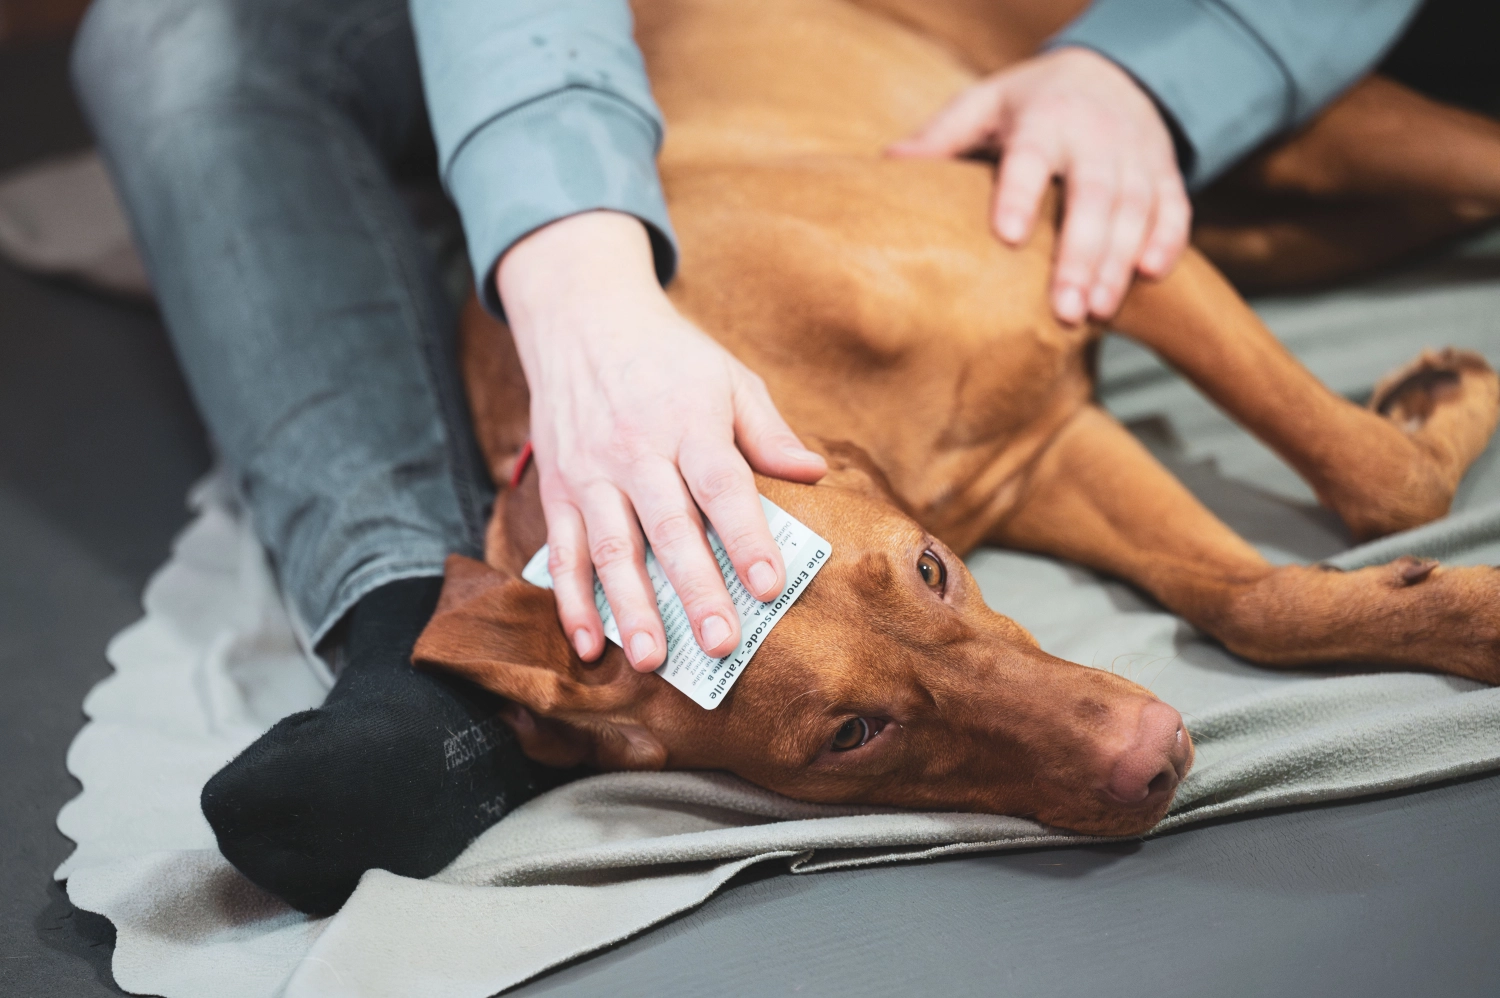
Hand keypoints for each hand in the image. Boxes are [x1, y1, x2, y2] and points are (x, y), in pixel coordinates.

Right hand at [498, 211, 827, 671]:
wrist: (581, 319)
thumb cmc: (668, 357)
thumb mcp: (728, 377)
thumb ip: (767, 431)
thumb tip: (813, 473)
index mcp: (688, 422)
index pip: (722, 486)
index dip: (746, 537)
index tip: (770, 586)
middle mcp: (636, 451)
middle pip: (669, 528)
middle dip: (694, 590)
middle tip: (719, 646)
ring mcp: (591, 474)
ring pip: (611, 549)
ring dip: (631, 607)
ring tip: (652, 659)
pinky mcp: (558, 490)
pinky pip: (563, 552)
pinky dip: (572, 601)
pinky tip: (589, 644)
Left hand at [889, 46, 1190, 323]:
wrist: (1110, 73)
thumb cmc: (1030, 103)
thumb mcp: (983, 104)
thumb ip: (942, 136)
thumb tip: (887, 163)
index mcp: (1044, 119)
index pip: (1032, 158)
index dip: (1020, 194)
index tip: (1008, 236)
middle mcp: (1096, 136)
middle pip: (1093, 196)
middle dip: (1081, 254)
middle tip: (1064, 309)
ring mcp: (1136, 154)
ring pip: (1134, 209)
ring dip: (1118, 262)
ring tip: (1096, 311)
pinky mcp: (1165, 172)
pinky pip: (1174, 207)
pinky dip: (1168, 240)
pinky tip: (1149, 276)